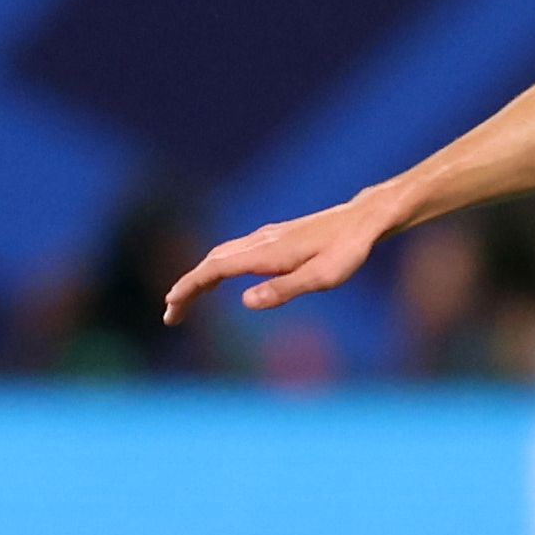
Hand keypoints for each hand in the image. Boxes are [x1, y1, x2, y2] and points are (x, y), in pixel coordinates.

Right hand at [161, 200, 390, 323]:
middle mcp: (259, 241)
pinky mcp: (275, 237)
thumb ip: (283, 289)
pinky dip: (217, 267)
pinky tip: (220, 277)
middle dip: (187, 288)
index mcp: (265, 253)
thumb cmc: (347, 251)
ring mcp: (266, 237)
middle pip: (210, 263)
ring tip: (187, 299)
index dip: (189, 288)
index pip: (214, 270)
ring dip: (200, 277)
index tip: (171, 308)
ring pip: (221, 256)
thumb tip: (244, 302)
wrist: (363, 220)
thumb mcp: (322, 278)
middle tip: (172, 315)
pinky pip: (234, 252)